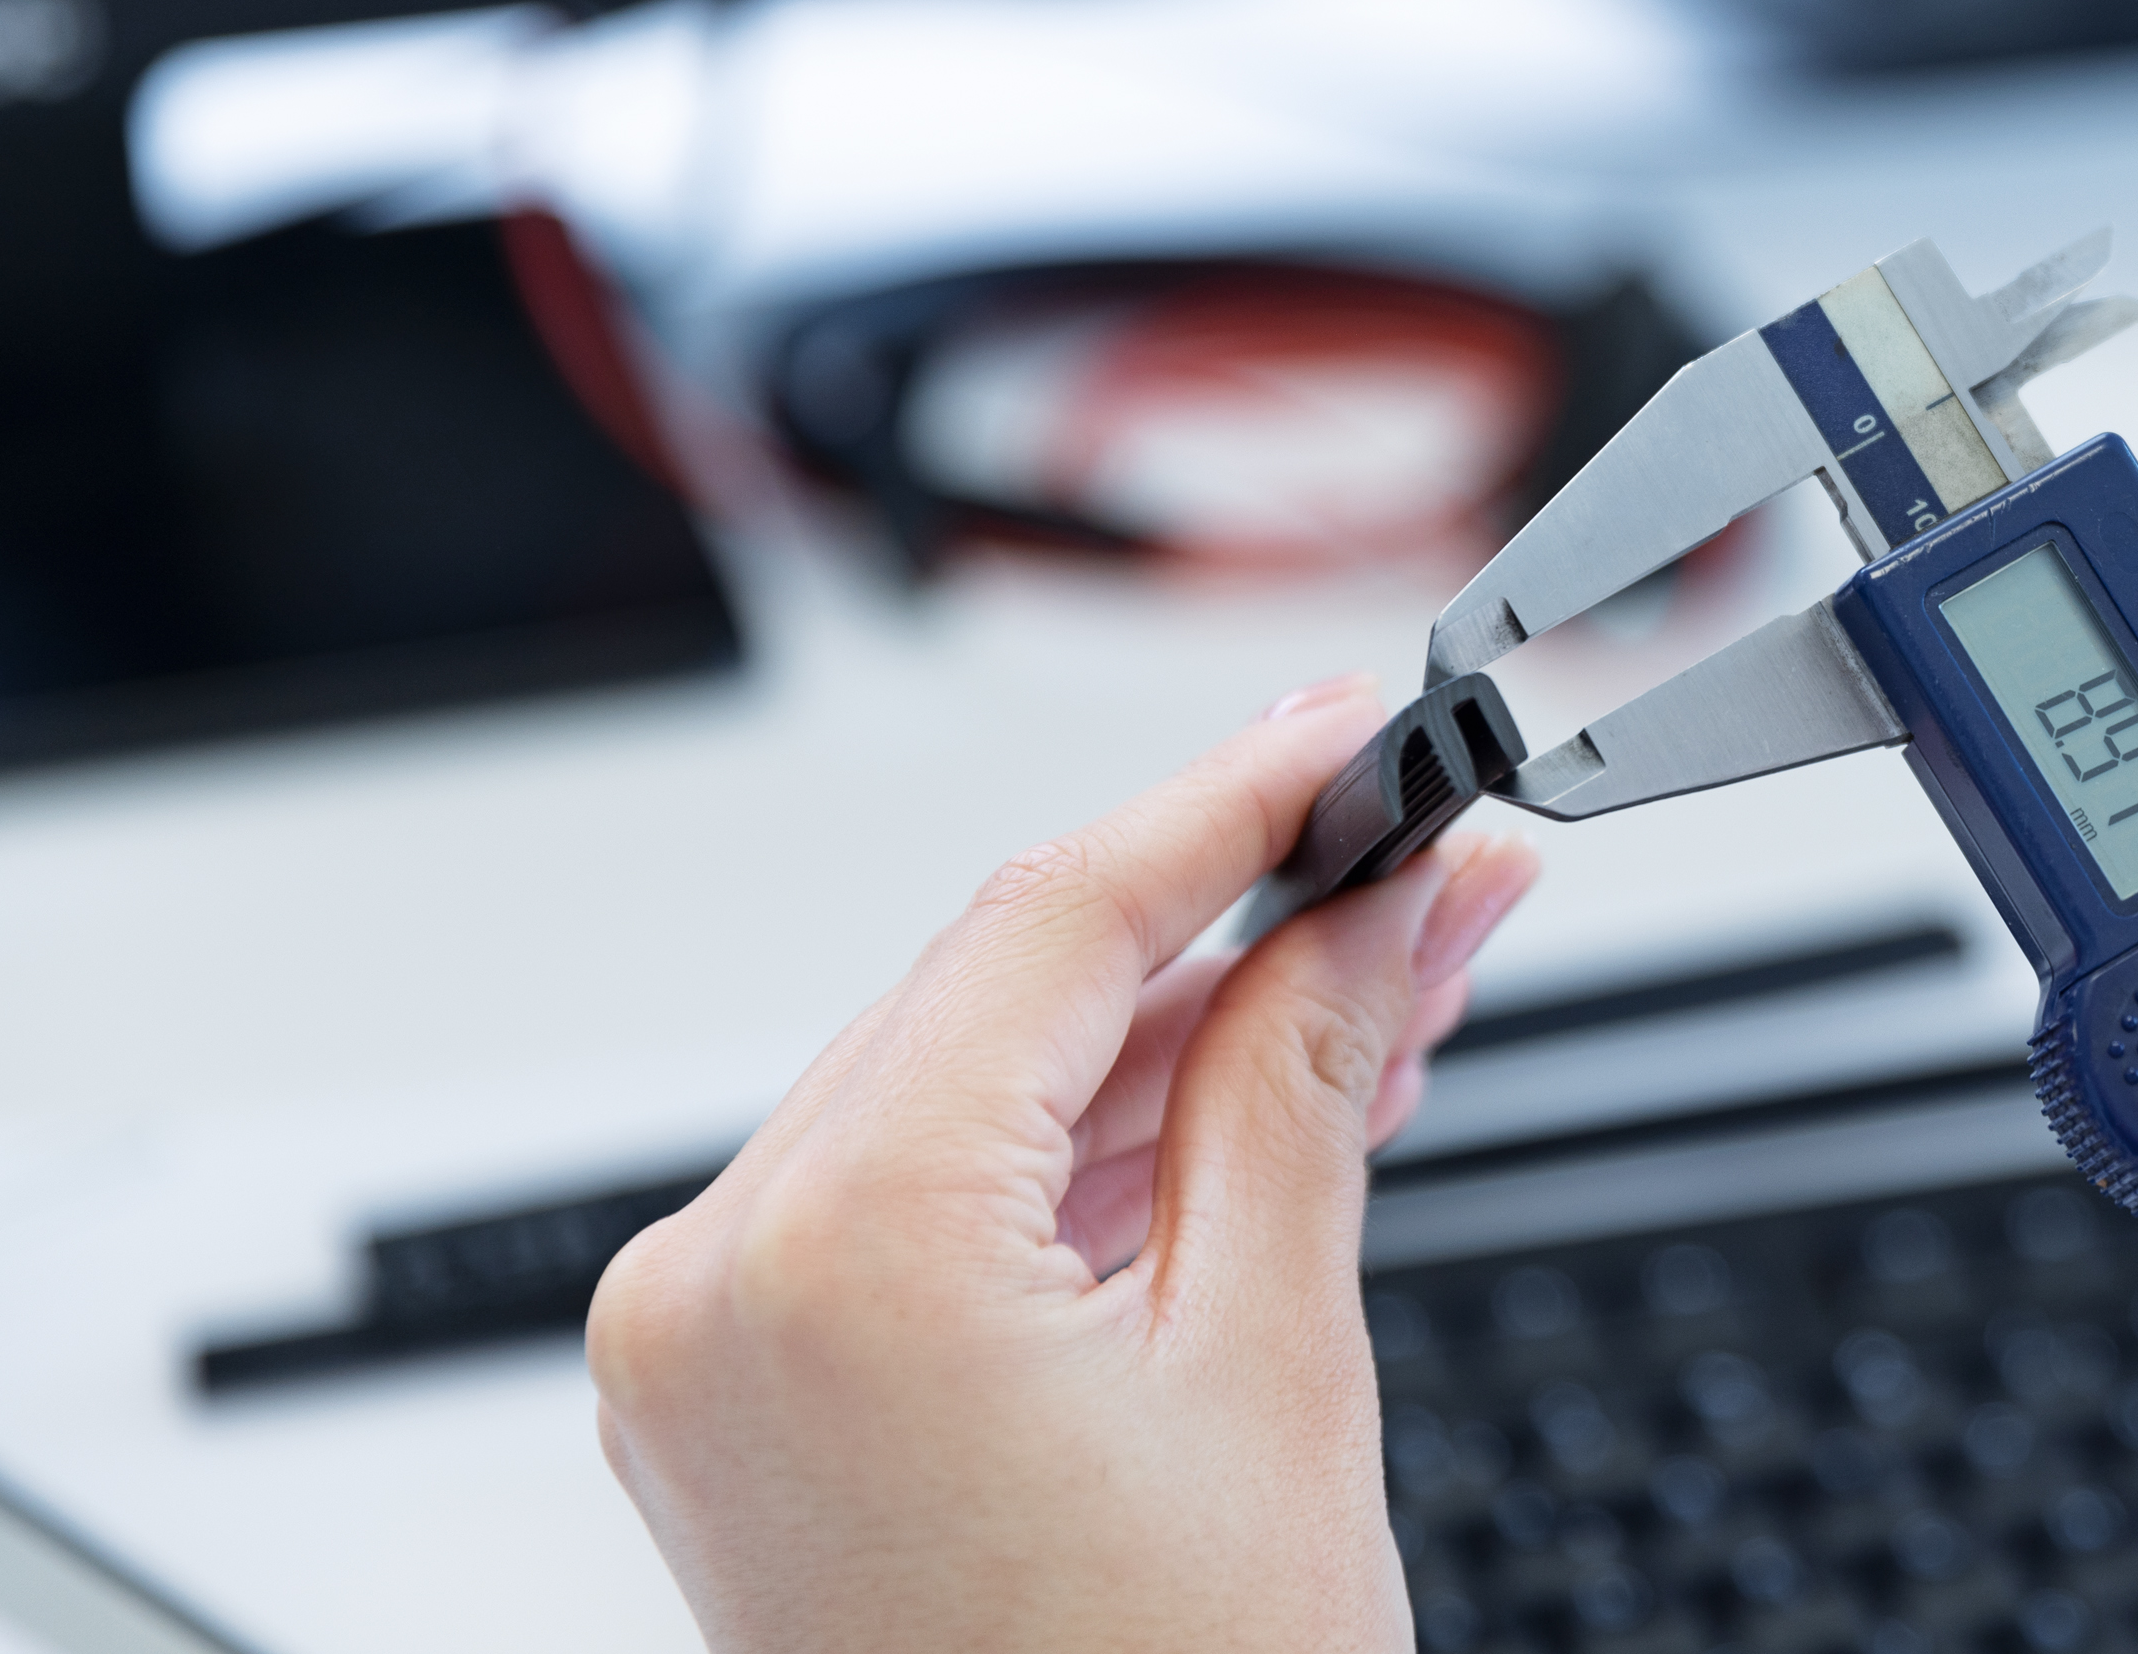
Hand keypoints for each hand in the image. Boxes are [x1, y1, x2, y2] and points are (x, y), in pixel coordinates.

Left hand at [588, 679, 1540, 1653]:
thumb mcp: (1274, 1366)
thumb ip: (1304, 1082)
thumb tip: (1364, 907)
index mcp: (833, 1255)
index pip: (1050, 924)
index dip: (1230, 804)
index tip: (1351, 736)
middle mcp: (722, 1283)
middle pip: (1007, 990)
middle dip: (1234, 917)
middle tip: (1421, 857)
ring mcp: (716, 1350)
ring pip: (976, 1086)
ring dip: (1180, 1030)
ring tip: (1388, 977)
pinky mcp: (753, 1401)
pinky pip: (933, 1197)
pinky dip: (1095, 1147)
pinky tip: (1257, 1094)